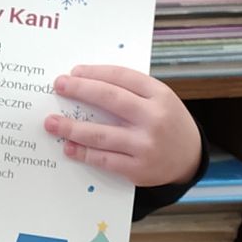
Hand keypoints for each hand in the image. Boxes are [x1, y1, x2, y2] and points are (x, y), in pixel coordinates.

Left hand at [45, 64, 201, 186]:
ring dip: (72, 127)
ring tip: (51, 122)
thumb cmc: (167, 121)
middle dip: (80, 90)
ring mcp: (146, 145)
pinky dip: (83, 153)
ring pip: (102, 133)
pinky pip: (104, 159)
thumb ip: (131, 90)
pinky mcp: (138, 169)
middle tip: (59, 85)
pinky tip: (68, 146)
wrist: (190, 157)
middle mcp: (154, 118)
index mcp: (159, 95)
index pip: (122, 77)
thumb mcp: (159, 99)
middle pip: (110, 99)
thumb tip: (87, 82)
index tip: (73, 72)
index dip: (94, 73)